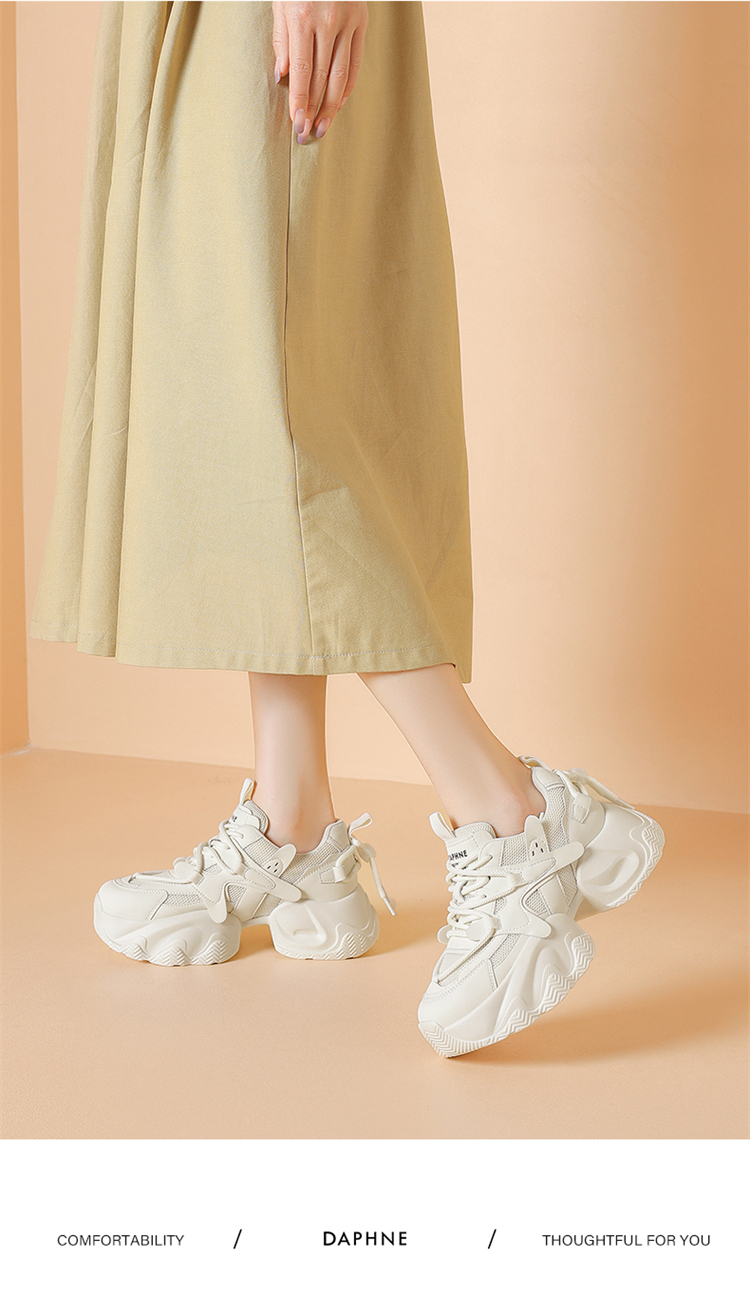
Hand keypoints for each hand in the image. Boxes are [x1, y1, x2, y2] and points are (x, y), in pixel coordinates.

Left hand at [272, 2, 367, 142]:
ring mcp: (347, 22)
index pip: (300, 71)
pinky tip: (339, 103)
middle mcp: (327, 22)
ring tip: (324, 126)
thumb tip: (281, 76)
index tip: (297, 123)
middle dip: (314, 108)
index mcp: (302, 17)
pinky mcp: (362, 21)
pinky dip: (347, 85)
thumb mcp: (280, 2)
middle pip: (321, 77)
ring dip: (331, 105)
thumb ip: (281, 39)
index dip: (299, 101)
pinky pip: (355, 62)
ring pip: (340, 74)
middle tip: (308, 133)